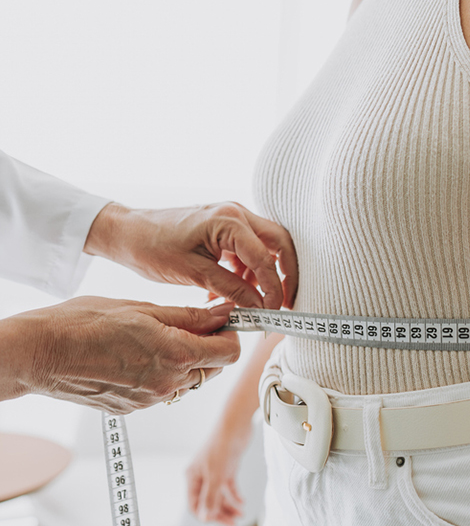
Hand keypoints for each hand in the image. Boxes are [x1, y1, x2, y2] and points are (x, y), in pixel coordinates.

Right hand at [7, 297, 239, 412]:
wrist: (39, 353)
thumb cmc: (84, 323)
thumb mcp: (144, 308)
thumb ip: (190, 316)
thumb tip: (224, 313)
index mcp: (176, 355)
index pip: (230, 352)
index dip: (232, 332)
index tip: (224, 318)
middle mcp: (167, 384)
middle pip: (213, 368)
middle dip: (212, 345)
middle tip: (195, 322)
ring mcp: (149, 400)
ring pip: (190, 381)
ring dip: (189, 360)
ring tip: (163, 336)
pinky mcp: (132, 408)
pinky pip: (164, 390)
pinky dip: (166, 373)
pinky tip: (143, 354)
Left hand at [84, 203, 297, 308]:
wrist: (128, 232)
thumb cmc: (153, 247)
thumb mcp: (193, 273)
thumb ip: (230, 288)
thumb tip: (259, 306)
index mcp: (229, 221)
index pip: (266, 258)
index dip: (275, 288)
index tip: (275, 312)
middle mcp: (237, 213)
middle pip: (280, 243)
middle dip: (286, 274)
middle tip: (286, 303)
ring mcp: (233, 218)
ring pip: (268, 246)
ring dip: (266, 274)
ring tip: (256, 302)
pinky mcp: (226, 227)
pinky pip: (250, 248)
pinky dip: (249, 270)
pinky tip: (235, 291)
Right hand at [186, 418, 251, 525]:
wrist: (236, 424)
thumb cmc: (222, 447)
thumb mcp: (216, 475)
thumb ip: (210, 497)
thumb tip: (205, 518)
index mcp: (193, 477)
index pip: (194, 504)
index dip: (205, 515)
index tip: (220, 522)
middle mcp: (202, 475)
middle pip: (208, 501)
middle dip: (220, 513)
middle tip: (233, 524)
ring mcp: (215, 471)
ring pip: (219, 495)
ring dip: (229, 506)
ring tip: (240, 515)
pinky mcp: (227, 467)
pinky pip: (229, 486)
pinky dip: (235, 495)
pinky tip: (242, 503)